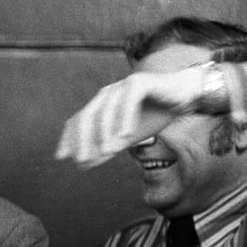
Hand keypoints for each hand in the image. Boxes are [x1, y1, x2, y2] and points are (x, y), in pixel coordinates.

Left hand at [56, 66, 205, 167]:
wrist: (184, 96)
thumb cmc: (154, 115)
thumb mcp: (127, 137)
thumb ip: (106, 148)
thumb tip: (82, 164)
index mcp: (100, 106)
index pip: (77, 121)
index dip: (68, 139)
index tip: (61, 157)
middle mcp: (106, 95)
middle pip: (87, 116)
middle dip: (83, 140)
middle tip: (83, 161)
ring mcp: (120, 86)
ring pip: (107, 110)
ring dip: (106, 133)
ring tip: (108, 152)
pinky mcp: (138, 82)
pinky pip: (128, 101)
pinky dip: (125, 119)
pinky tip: (126, 136)